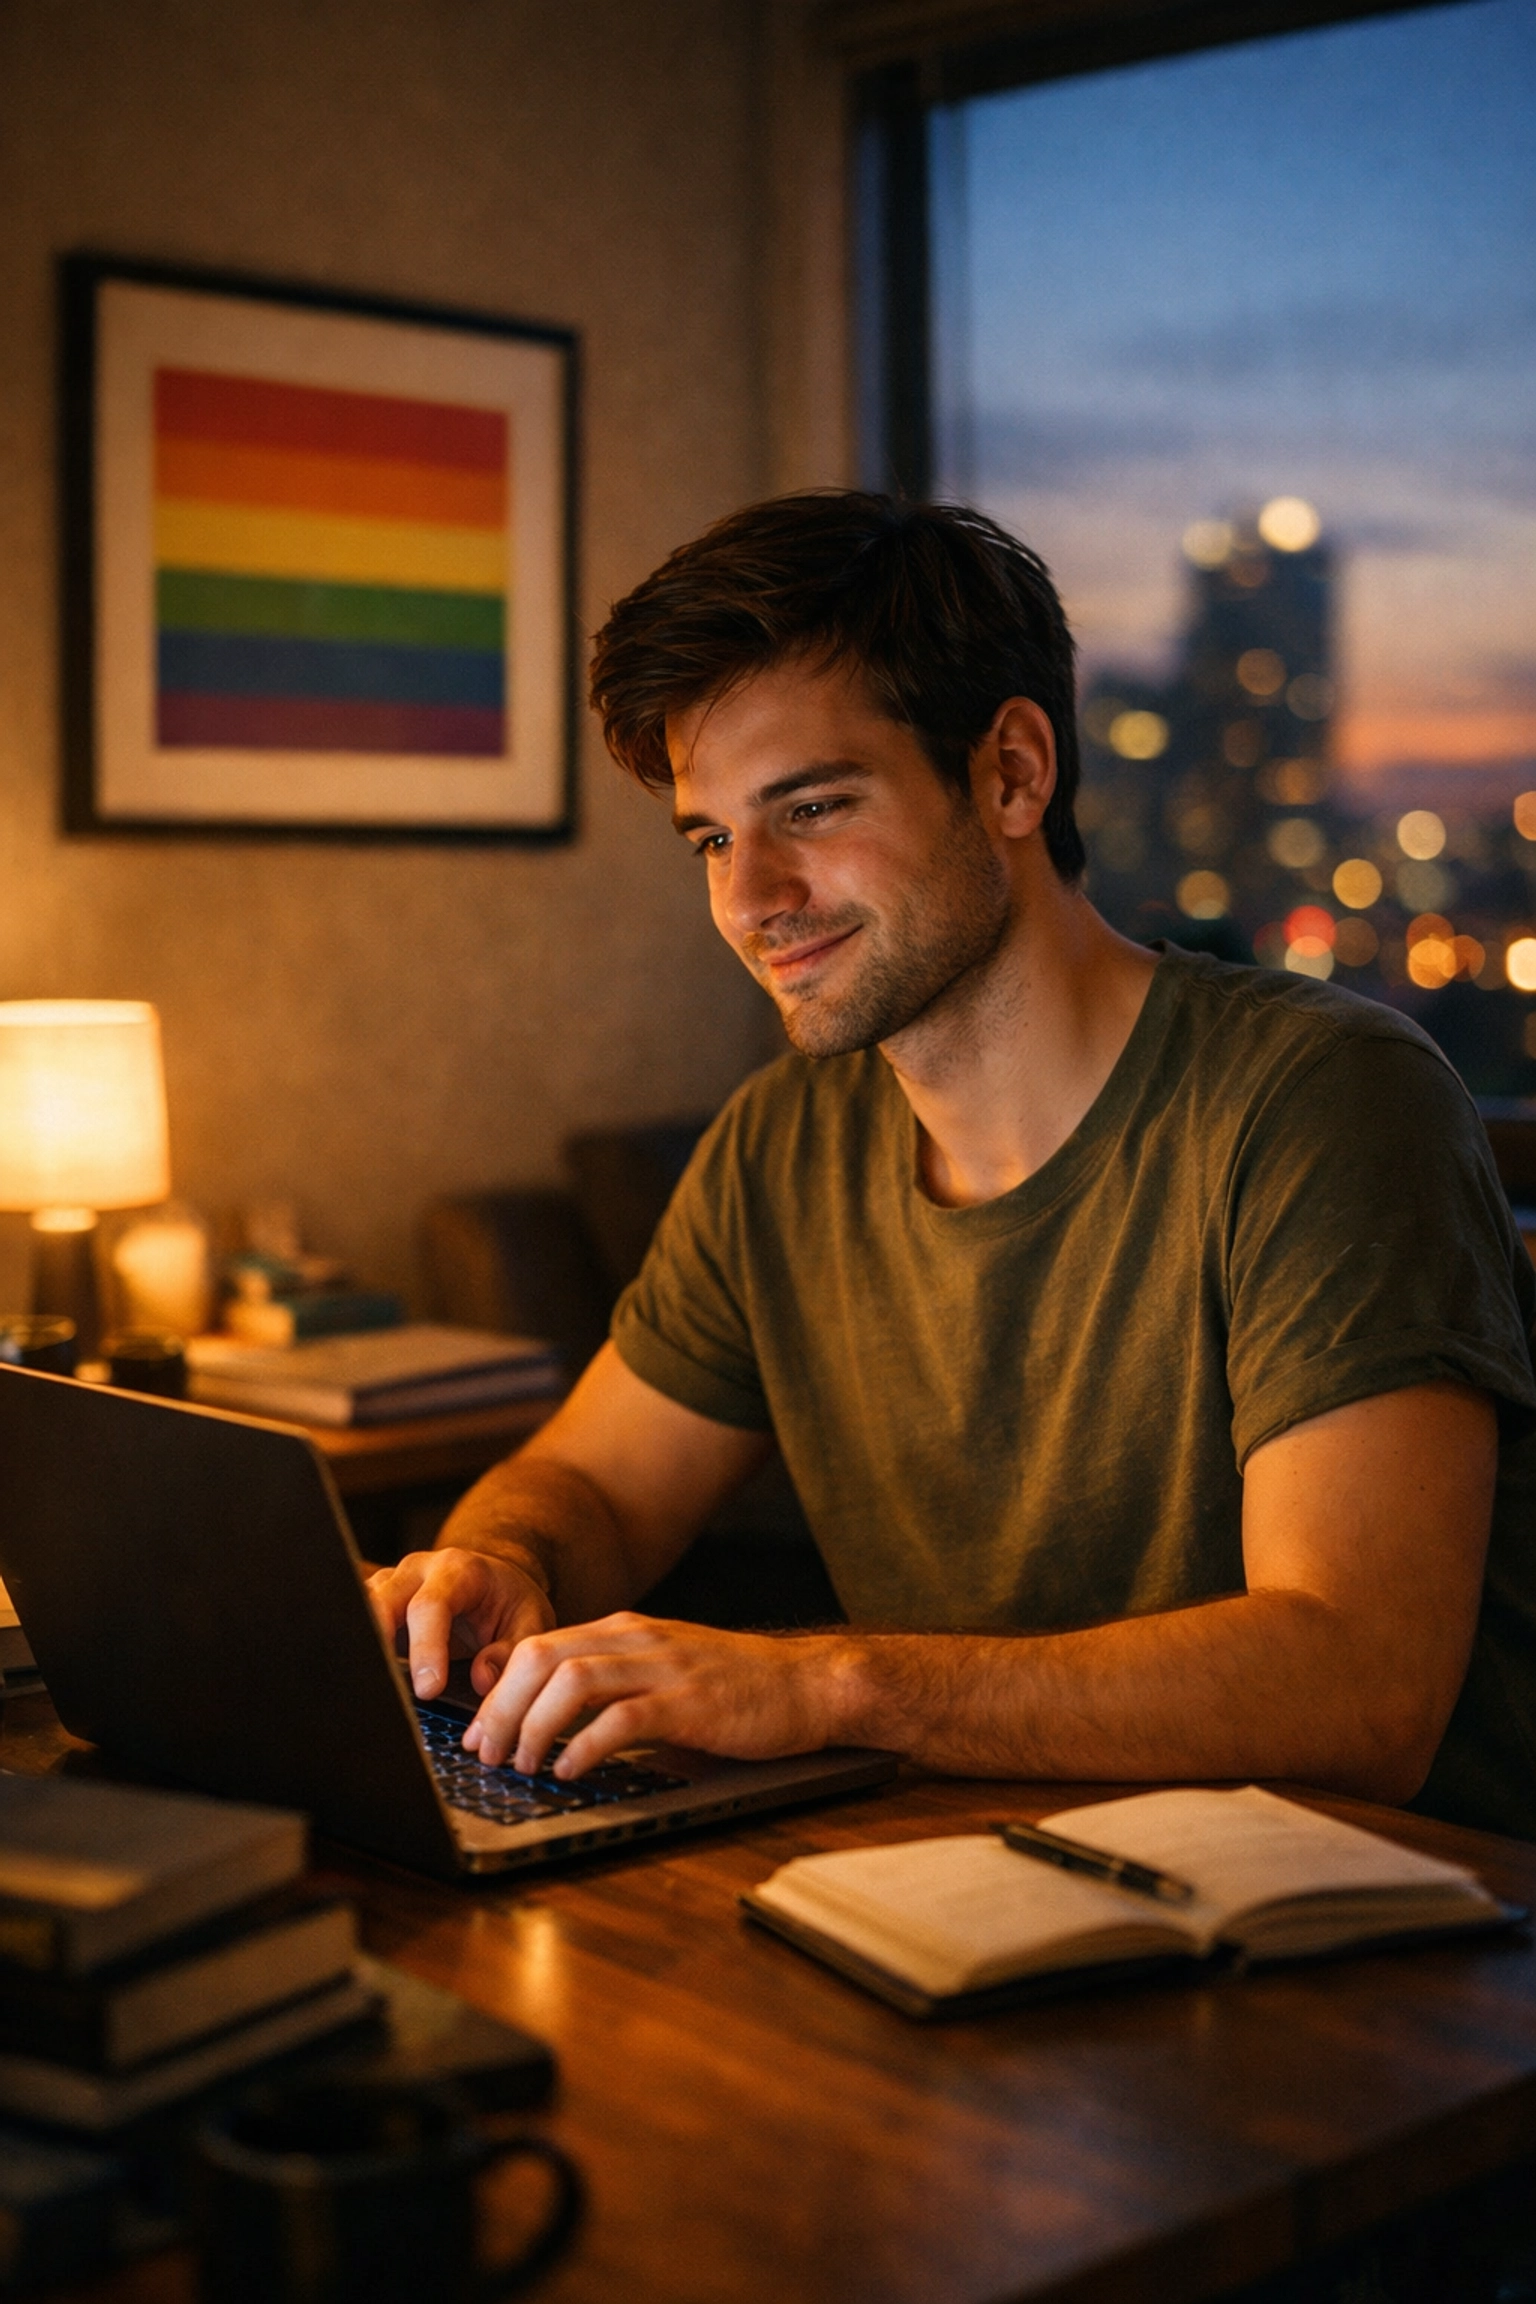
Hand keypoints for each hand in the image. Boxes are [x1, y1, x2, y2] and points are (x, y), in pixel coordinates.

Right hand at [366, 1546, 555, 1703]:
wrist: (494, 1580)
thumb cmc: (510, 1603)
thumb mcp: (530, 1622)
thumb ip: (511, 1650)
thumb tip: (482, 1679)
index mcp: (458, 1569)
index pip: (430, 1606)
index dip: (426, 1649)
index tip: (429, 1690)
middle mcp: (417, 1570)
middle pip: (383, 1602)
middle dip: (380, 1647)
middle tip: (387, 1692)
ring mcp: (392, 1583)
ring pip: (360, 1608)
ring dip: (361, 1648)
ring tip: (368, 1688)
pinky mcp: (376, 1602)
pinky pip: (355, 1620)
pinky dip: (357, 1649)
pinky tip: (361, 1682)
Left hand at [460, 1612, 851, 1775]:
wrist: (810, 1684)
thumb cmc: (737, 1689)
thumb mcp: (664, 1674)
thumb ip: (615, 1687)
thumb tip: (552, 1727)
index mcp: (625, 1632)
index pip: (537, 1647)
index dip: (496, 1692)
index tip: (480, 1734)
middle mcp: (637, 1640)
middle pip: (540, 1659)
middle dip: (500, 1710)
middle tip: (487, 1755)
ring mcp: (664, 1668)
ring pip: (570, 1683)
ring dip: (534, 1728)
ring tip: (524, 1766)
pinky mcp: (690, 1703)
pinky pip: (621, 1718)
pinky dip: (584, 1746)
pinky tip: (571, 1771)